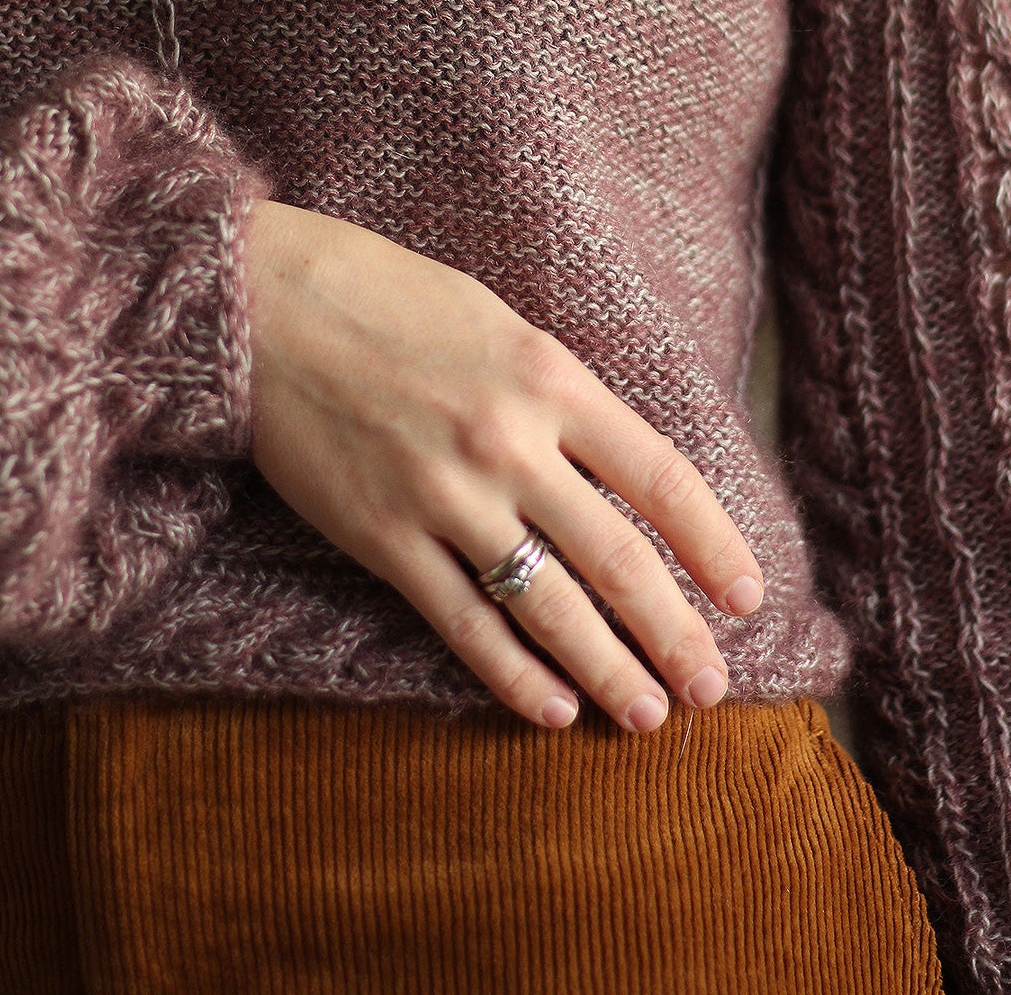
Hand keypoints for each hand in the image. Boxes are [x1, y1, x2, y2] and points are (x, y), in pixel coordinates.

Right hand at [244, 197, 764, 733]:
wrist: (262, 304)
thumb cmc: (386, 296)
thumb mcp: (498, 320)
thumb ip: (559, 392)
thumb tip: (616, 464)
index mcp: (549, 377)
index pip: (660, 477)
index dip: (714, 544)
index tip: (748, 595)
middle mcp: (509, 444)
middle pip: (619, 559)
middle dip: (675, 632)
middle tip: (712, 686)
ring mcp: (444, 498)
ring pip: (549, 607)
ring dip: (609, 670)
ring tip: (648, 715)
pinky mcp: (383, 540)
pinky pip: (464, 624)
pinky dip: (515, 676)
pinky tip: (554, 709)